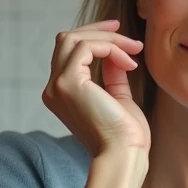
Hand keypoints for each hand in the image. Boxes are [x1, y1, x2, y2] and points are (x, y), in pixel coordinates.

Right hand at [41, 19, 150, 157]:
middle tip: (129, 37)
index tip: (124, 40)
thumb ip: (112, 73)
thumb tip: (113, 50)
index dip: (96, 39)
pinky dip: (110, 47)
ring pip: (74, 39)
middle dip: (99, 32)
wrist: (123, 155)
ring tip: (134, 50)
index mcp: (62, 94)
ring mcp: (57, 85)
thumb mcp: (118, 96)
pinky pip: (86, 47)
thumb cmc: (125, 135)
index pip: (70, 53)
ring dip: (109, 40)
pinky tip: (129, 62)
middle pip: (66, 40)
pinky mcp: (68, 83)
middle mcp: (53, 89)